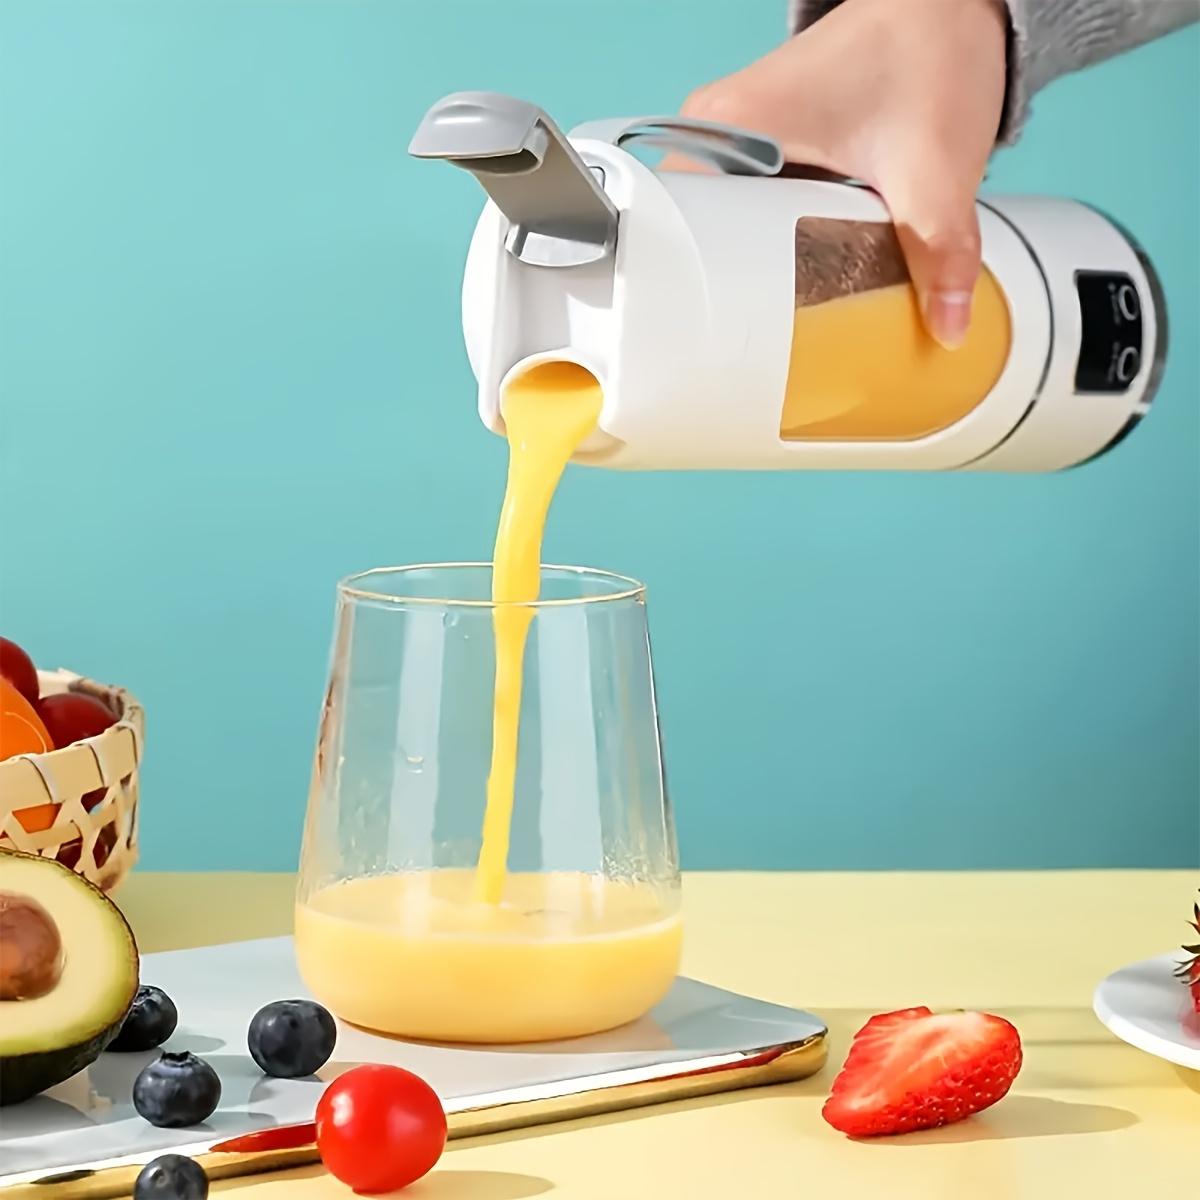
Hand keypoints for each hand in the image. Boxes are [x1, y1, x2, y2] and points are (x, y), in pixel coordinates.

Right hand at [674, 0, 1007, 347]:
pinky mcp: (760, 144)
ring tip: (778, 314)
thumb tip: (947, 327)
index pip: (677, 224)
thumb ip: (940, 255)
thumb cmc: (928, 48)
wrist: (947, 2)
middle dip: (731, 287)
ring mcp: (736, 135)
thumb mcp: (935, 171)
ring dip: (753, 267)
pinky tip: (795, 273)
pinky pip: (746, 208)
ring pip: (722, 225)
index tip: (721, 335)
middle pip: (697, 234)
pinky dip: (772, 241)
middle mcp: (718, 127)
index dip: (696, 287)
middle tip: (762, 337)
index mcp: (731, 125)